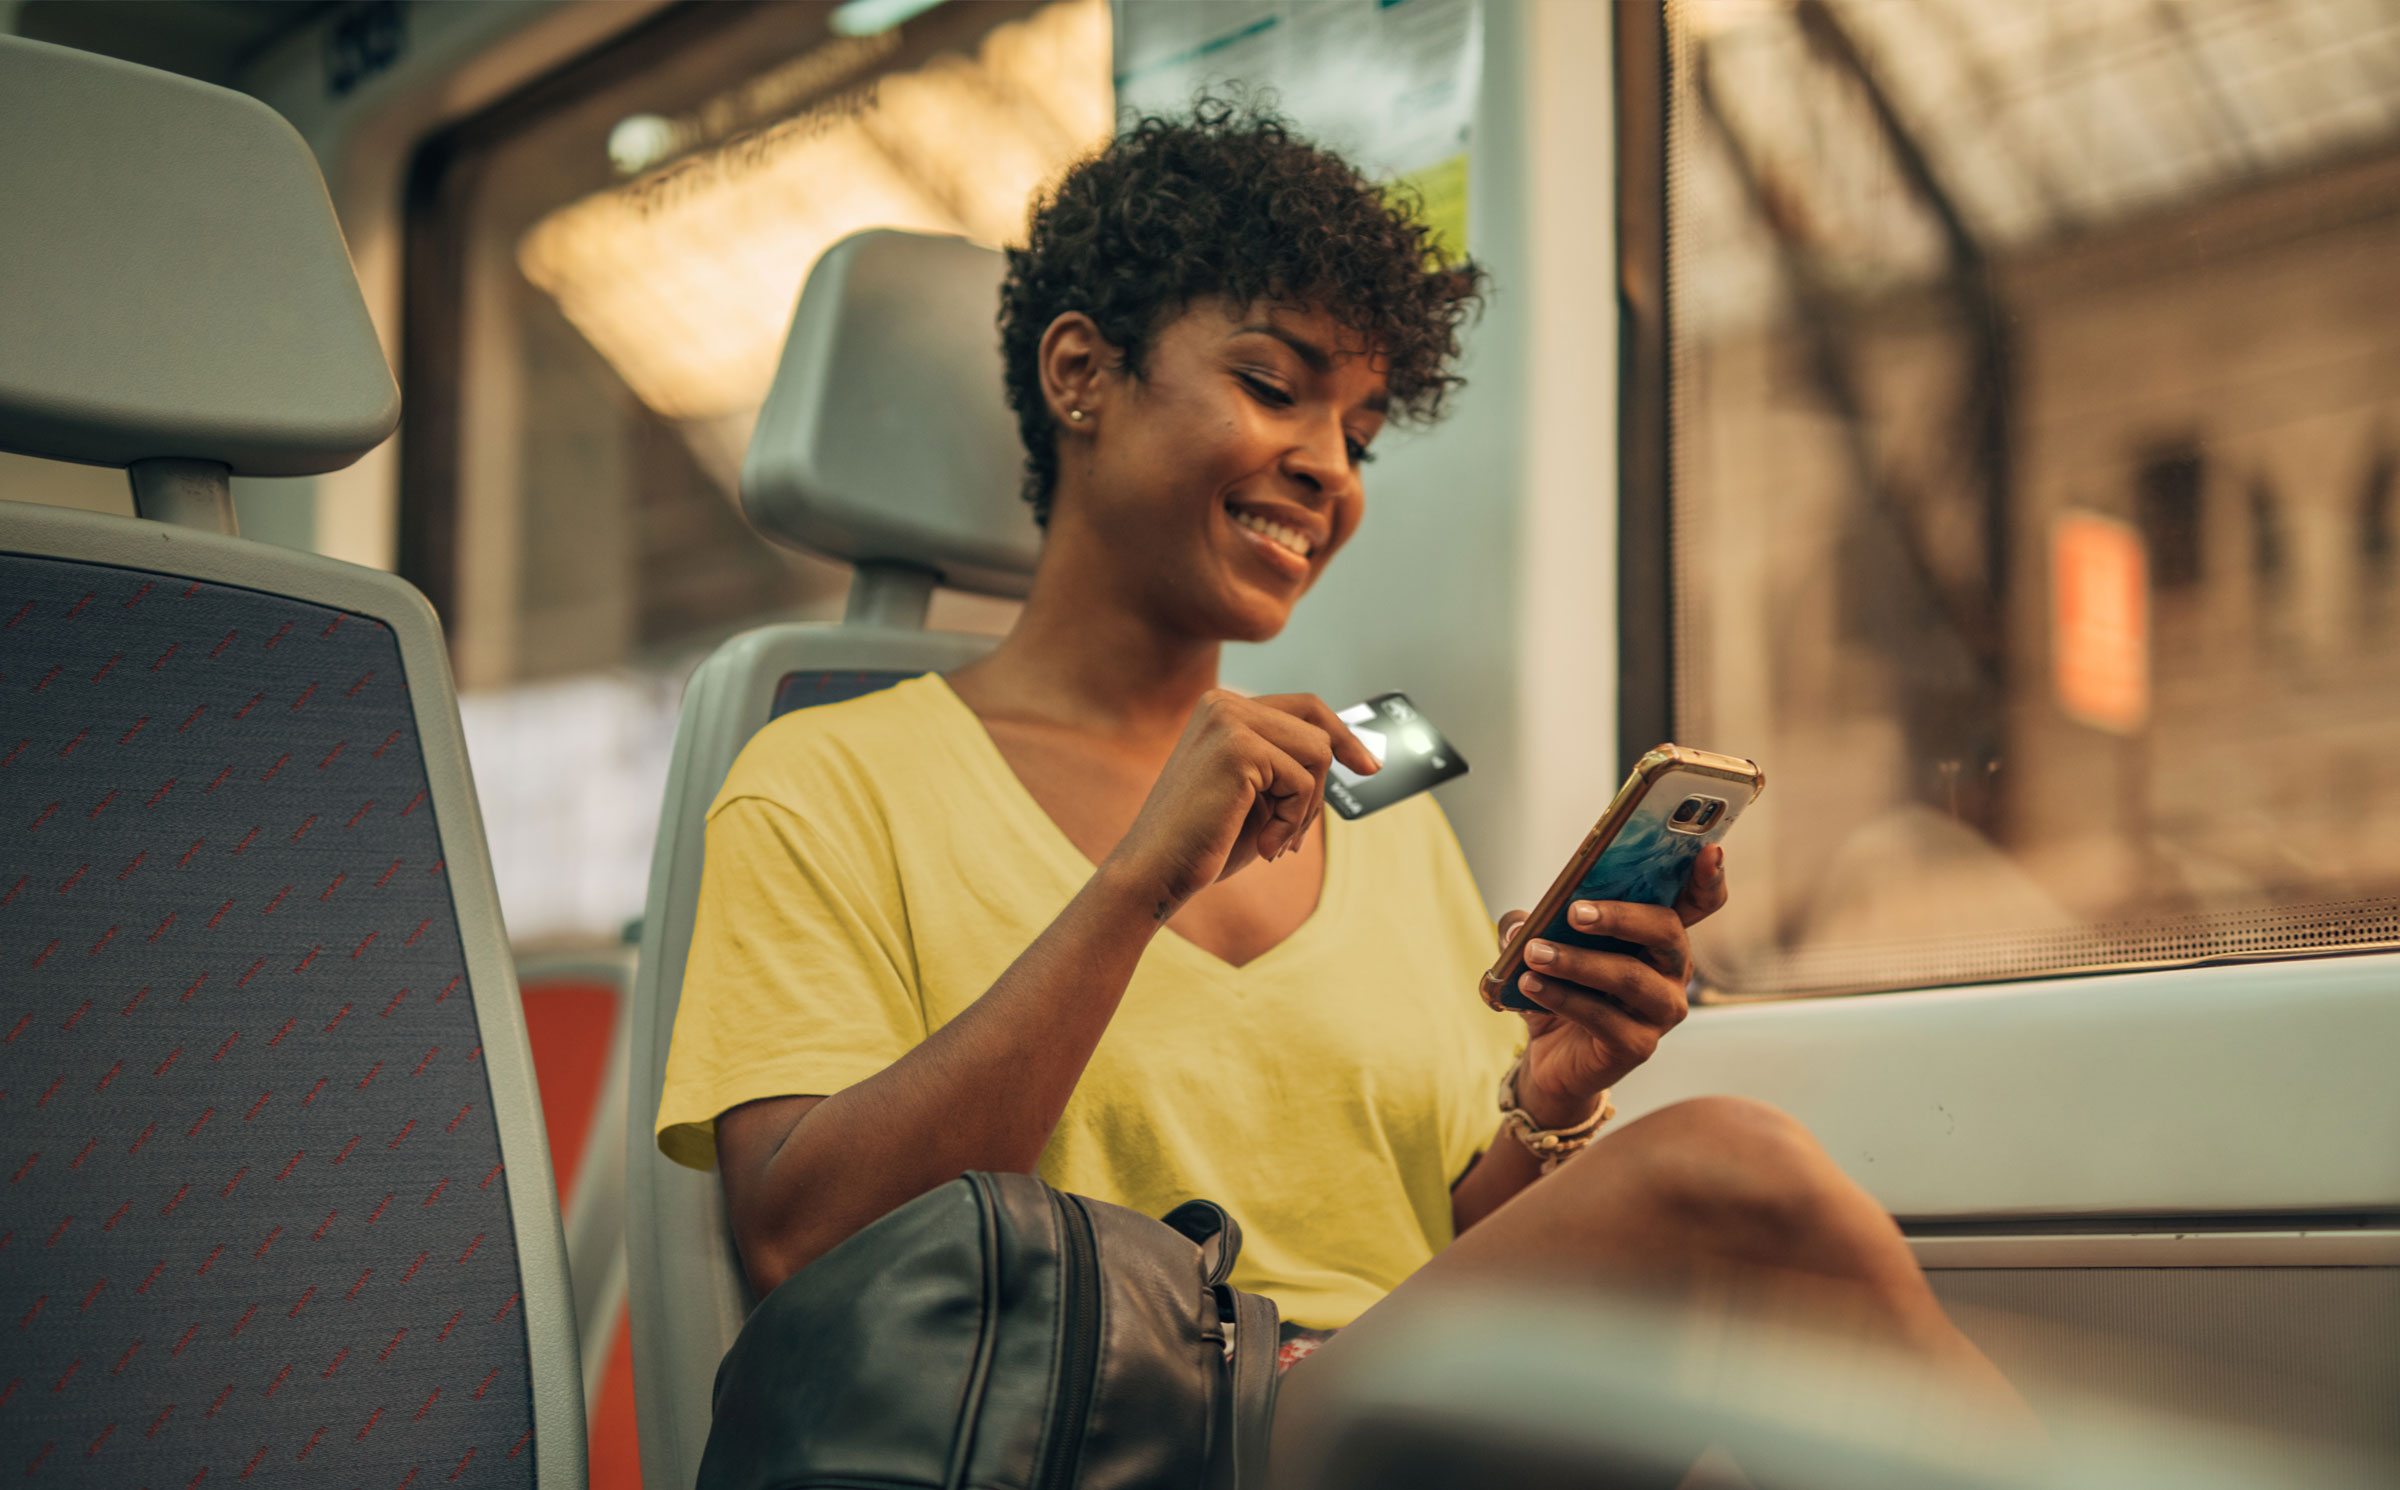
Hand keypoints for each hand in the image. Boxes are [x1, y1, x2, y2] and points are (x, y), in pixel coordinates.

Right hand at [1104, 690, 1379, 918]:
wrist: (1156, 872)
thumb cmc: (1206, 842)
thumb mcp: (1258, 795)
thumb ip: (1292, 766)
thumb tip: (1355, 753)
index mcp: (1222, 708)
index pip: (1304, 706)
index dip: (1342, 735)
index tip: (1369, 766)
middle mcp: (1223, 703)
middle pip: (1317, 731)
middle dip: (1317, 790)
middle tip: (1290, 836)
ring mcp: (1228, 720)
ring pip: (1317, 753)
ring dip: (1304, 809)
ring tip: (1273, 840)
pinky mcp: (1238, 747)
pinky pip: (1303, 781)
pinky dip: (1292, 822)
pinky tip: (1263, 845)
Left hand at [1495, 846, 1727, 1128]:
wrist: (1551, 1056)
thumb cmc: (1560, 988)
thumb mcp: (1541, 944)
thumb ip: (1529, 924)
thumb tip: (1519, 924)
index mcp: (1657, 935)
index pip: (1699, 902)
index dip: (1709, 877)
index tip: (1710, 851)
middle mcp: (1671, 969)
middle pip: (1666, 931)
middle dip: (1621, 916)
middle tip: (1575, 912)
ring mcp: (1661, 1010)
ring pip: (1631, 977)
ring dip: (1578, 962)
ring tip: (1534, 952)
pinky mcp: (1639, 1046)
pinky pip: (1604, 1018)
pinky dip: (1564, 998)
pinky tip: (1531, 985)